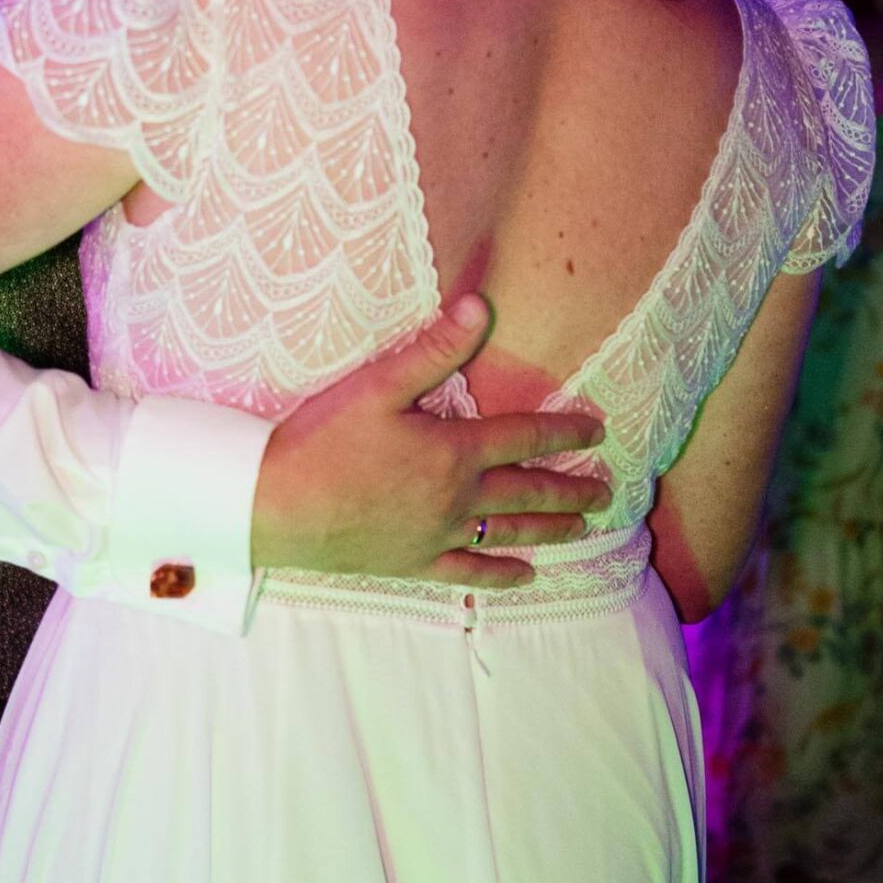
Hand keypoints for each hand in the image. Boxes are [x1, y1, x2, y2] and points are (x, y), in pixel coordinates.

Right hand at [252, 294, 610, 589]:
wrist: (276, 506)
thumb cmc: (322, 441)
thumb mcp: (377, 384)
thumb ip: (434, 349)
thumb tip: (480, 307)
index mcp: (453, 450)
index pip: (524, 436)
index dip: (564, 431)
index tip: (596, 431)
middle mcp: (457, 497)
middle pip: (529, 490)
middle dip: (571, 488)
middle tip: (607, 489)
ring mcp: (438, 535)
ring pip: (510, 532)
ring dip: (552, 528)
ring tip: (584, 526)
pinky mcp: (415, 562)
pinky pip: (471, 571)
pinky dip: (502, 573)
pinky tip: (526, 575)